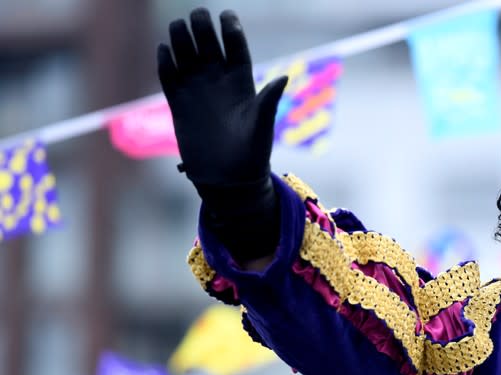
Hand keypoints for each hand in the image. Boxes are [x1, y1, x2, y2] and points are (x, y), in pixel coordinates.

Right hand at [157, 8, 287, 185]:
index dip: (231, 29)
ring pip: (186, 55)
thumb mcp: (262, 126)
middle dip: (202, 27)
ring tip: (178, 26)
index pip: (236, 47)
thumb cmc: (252, 154)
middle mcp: (219, 81)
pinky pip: (169, 77)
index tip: (226, 14)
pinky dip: (165, 62)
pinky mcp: (179, 104)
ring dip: (181, 39)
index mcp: (242, 82)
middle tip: (198, 14)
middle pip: (208, 44)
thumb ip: (268, 101)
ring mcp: (197, 91)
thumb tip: (284, 77)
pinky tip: (164, 50)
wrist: (229, 180)